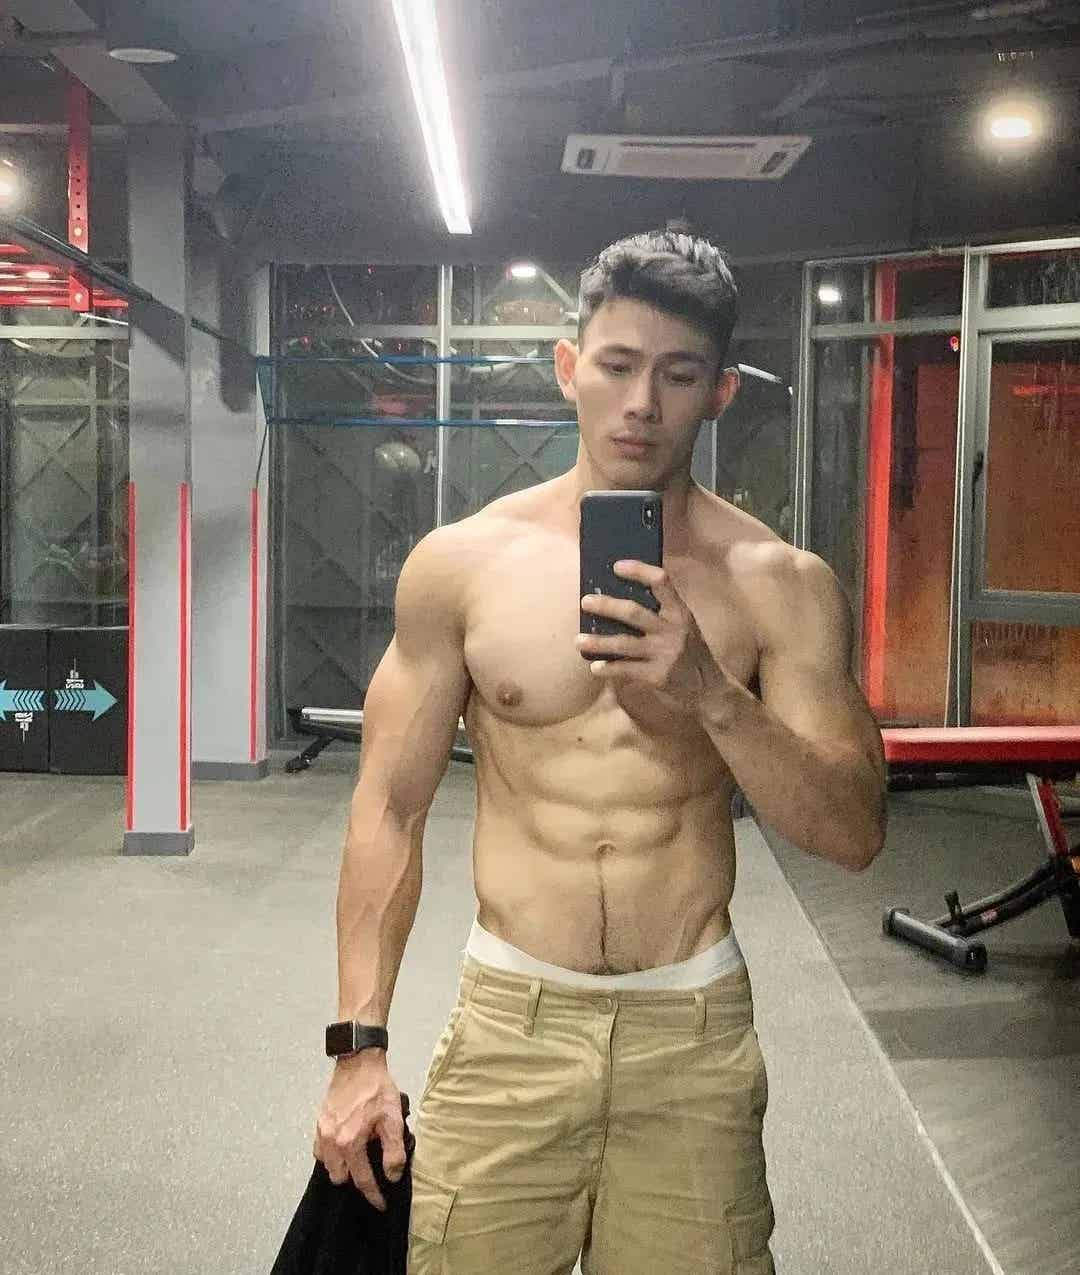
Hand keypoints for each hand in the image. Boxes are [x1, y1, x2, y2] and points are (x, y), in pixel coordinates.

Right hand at [313, 1052, 405, 1210]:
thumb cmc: (377, 1089)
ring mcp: (322, 1132)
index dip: (373, 1195)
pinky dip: (330, 1155)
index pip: (362, 1180)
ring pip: (328, 1166)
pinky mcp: (318, 1123)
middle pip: (340, 1177)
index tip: (381, 1204)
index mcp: (350, 1142)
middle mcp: (331, 1141)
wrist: (358, 1062)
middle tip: (371, 1173)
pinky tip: (343, 1148)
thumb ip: (393, 1151)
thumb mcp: (393, 1119)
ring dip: (342, 1168)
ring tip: (358, 1161)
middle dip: (355, 1180)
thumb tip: (391, 1176)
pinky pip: (319, 1151)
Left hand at [575, 561, 731, 712]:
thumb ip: (662, 612)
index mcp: (680, 612)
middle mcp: (672, 630)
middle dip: (607, 606)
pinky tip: (594, 667)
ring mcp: (664, 654)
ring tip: (578, 640)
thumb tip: (621, 599)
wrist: (711, 689)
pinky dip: (608, 668)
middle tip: (585, 601)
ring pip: (624, 644)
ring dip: (598, 642)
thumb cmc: (692, 652)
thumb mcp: (684, 626)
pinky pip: (626, 669)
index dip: (639, 571)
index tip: (616, 566)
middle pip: (634, 613)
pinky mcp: (658, 676)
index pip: (661, 582)